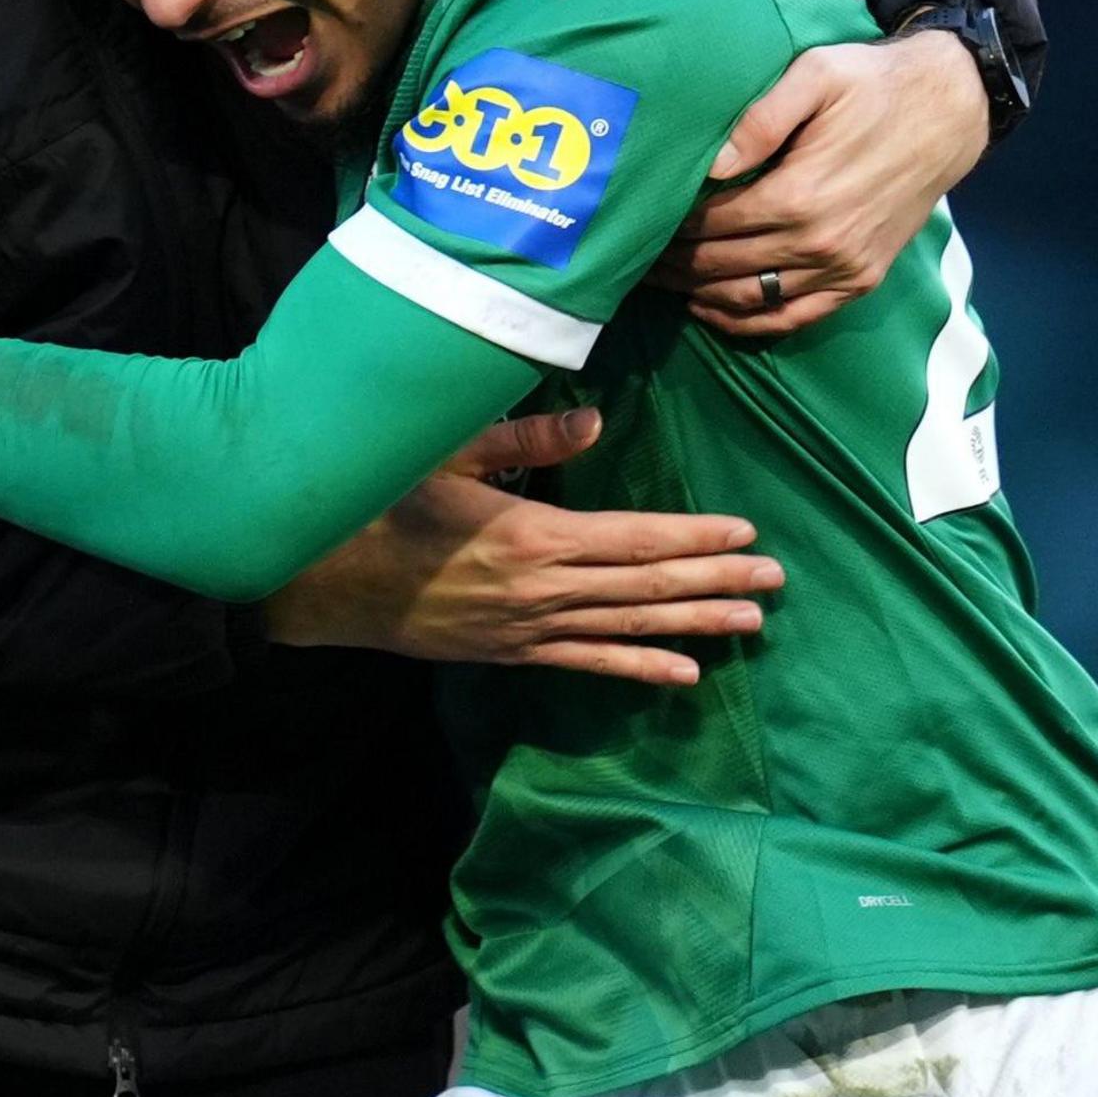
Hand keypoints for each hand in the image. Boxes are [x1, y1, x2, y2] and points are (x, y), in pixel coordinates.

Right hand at [256, 409, 781, 686]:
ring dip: (694, 624)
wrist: (322, 584)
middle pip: (646, 585)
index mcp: (532, 535)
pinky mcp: (512, 652)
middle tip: (775, 579)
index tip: (746, 532)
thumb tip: (596, 423)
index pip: (635, 538)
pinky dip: (638, 668)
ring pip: (628, 626)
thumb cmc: (378, 506)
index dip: (695, 536)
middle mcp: (543, 589)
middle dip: (715, 580)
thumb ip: (522, 443)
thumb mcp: (444, 455)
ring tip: (752, 623)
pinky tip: (684, 673)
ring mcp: (529, 628)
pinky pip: (587, 662)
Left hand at [651, 32, 985, 336]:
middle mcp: (819, 242)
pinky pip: (794, 318)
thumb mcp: (817, 75)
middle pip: (721, 266)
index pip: (710, 225)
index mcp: (799, 195)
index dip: (669, 227)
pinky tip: (711, 309)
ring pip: (750, 300)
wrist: (949, 111)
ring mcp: (844, 268)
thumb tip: (711, 166)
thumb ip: (759, 119)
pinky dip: (747, 322)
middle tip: (635, 255)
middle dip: (672, 264)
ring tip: (662, 280)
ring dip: (699, 294)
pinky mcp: (862, 280)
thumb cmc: (874, 85)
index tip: (640, 221)